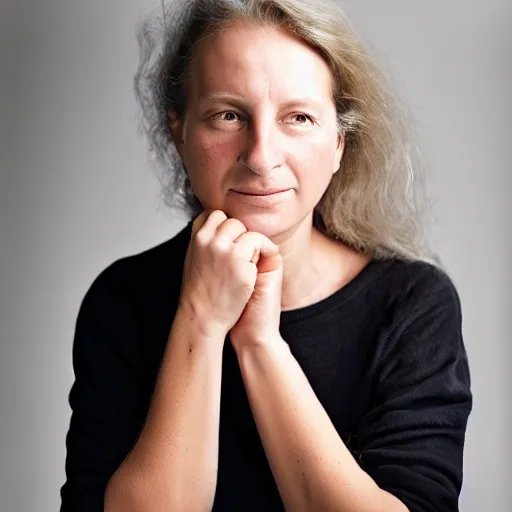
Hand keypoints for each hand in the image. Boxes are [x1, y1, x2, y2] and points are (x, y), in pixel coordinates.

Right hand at [178, 209, 279, 341]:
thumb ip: (206, 241)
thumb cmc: (201, 293)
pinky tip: (256, 270)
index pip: (215, 215)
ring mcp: (224, 250)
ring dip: (252, 246)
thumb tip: (220, 226)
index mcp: (196, 238)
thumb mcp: (194, 259)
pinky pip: (259, 244)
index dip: (225, 228)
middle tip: (239, 258)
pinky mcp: (239, 262)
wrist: (203, 318)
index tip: (229, 242)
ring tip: (246, 265)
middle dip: (240, 237)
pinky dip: (264, 252)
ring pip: (247, 231)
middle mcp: (209, 240)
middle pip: (233, 222)